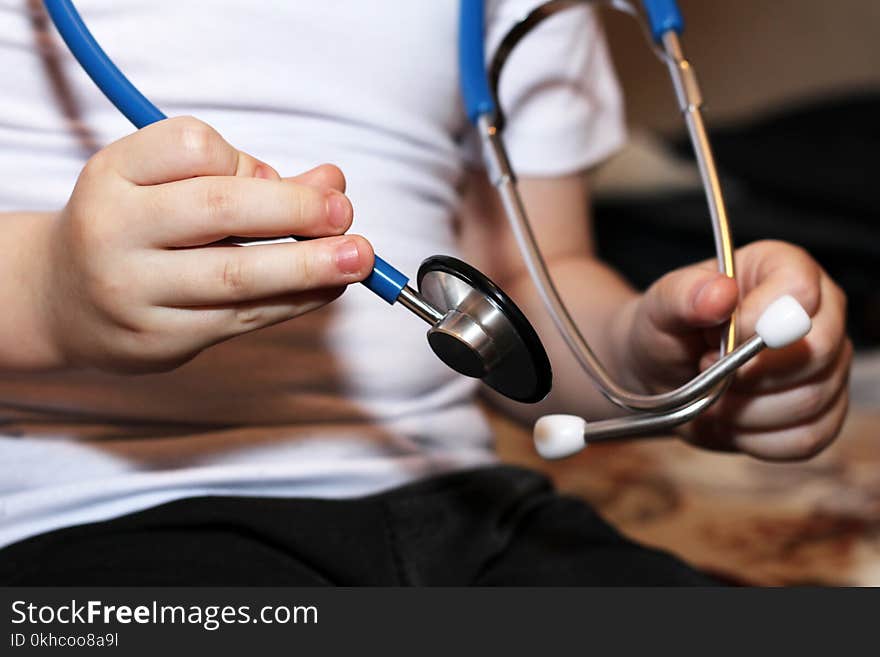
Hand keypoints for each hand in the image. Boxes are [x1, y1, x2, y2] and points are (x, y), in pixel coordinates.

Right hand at [40, 116, 373, 372]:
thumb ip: (249, 178)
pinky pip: (242, 318)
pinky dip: (295, 301)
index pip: (191, 147)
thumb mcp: (170, 186)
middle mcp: (116, 231)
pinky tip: (327, 288)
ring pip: (237, 277)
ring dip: (309, 267)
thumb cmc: (134, 228)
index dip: (246, 160)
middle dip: (295, 211)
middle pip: (218, 210)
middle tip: (345, 215)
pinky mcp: (161, 340)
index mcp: (114, 175)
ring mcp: (135, 291)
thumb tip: (333, 184)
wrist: (63, 301)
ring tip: (357, 260)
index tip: (275, 178)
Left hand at [619, 240, 850, 460]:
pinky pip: (806, 438)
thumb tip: (720, 293)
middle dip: (750, 373)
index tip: (714, 342)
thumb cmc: (666, 331)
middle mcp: (819, 314)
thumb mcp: (660, 307)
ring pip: (810, 400)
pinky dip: (756, 438)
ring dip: (746, 409)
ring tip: (712, 394)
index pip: (799, 291)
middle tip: (706, 369)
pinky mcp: (823, 413)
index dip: (757, 323)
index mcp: (783, 270)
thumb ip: (685, 295)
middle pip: (816, 351)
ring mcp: (828, 366)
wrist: (661, 376)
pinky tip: (730, 420)